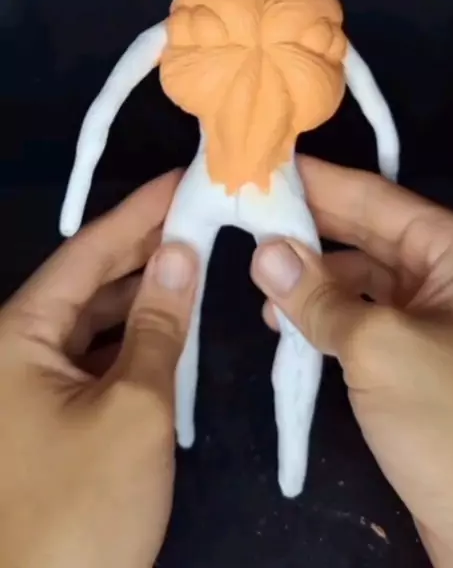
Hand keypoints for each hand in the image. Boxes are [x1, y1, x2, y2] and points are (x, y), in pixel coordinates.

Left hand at [0, 170, 197, 567]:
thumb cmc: (82, 507)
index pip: (87, 253)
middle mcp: (14, 350)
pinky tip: (173, 327)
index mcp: (17, 335)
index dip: (138, 213)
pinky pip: (92, 360)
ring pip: (92, 322)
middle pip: (87, 282)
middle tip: (201, 211)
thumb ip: (159, 326)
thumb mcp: (133, 409)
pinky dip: (133, 341)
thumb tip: (179, 252)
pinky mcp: (47, 420)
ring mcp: (27, 387)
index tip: (183, 178)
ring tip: (198, 258)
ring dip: (143, 295)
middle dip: (144, 249)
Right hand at [251, 156, 452, 567]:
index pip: (377, 197)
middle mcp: (447, 276)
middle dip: (308, 226)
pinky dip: (324, 317)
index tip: (263, 163)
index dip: (318, 180)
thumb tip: (265, 252)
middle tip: (244, 212)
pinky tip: (285, 324)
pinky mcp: (415, 362)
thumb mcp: (381, 348)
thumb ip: (320, 297)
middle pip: (366, 233)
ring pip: (360, 278)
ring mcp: (432, 320)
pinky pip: (362, 320)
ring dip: (311, 278)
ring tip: (258, 282)